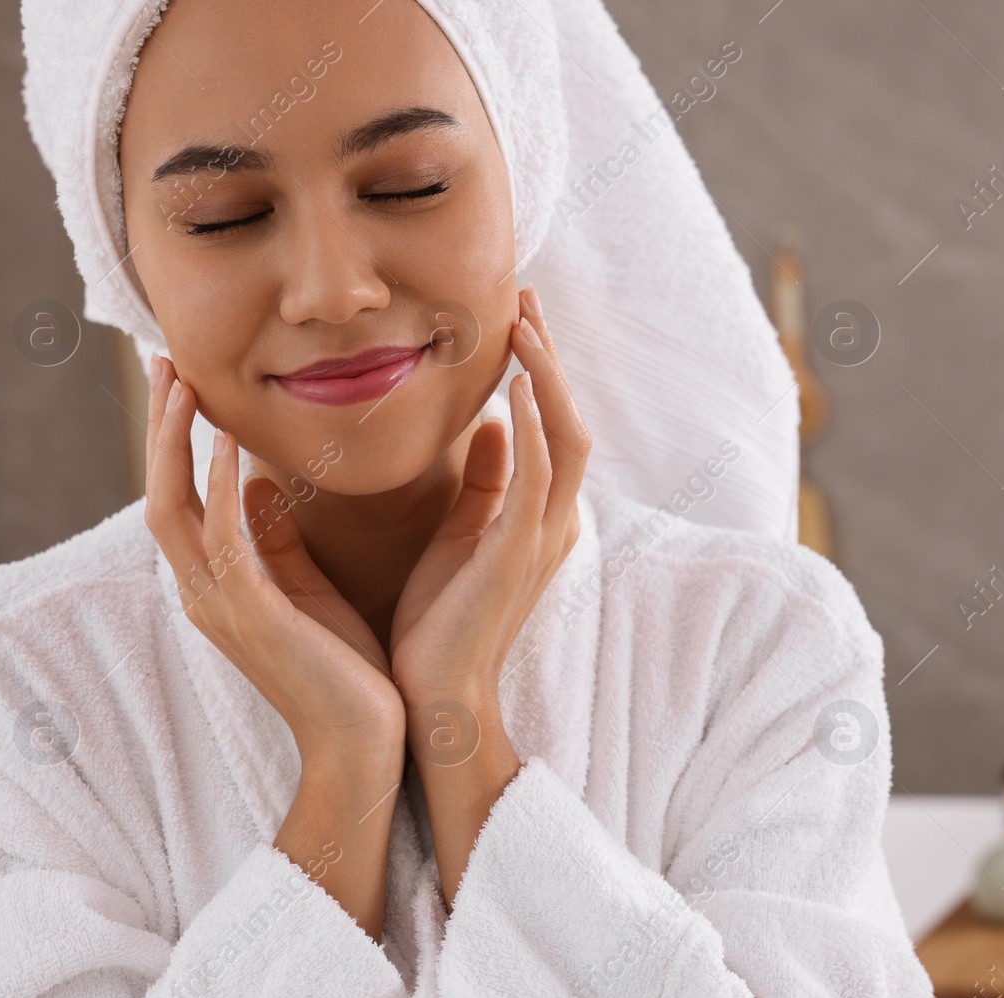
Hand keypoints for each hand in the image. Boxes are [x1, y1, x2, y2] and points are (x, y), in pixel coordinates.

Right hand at [143, 355, 406, 761]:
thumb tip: (263, 487)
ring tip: (181, 384)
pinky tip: (230, 444)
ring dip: (173, 443)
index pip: (180, 499)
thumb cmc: (345, 672)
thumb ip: (278, 543)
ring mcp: (219, 606)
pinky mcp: (251, 616)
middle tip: (162, 363)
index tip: (181, 383)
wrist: (365, 744)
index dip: (173, 441)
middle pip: (158, 493)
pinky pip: (221, 540)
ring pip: (172, 508)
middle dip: (158, 428)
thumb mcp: (307, 593)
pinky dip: (218, 488)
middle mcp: (204, 593)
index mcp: (219, 586)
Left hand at [389, 285, 591, 732]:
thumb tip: (488, 426)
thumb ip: (481, 483)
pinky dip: (532, 425)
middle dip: (550, 358)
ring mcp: (544, 537)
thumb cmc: (437, 623)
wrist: (435, 695)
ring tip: (524, 323)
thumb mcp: (460, 536)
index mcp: (538, 518)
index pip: (552, 428)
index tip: (517, 319)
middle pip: (569, 420)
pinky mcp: (520, 551)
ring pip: (566, 438)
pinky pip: (538, 475)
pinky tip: (514, 385)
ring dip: (547, 377)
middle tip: (525, 297)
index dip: (541, 372)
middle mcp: (553, 522)